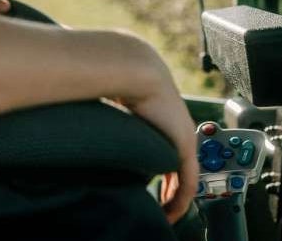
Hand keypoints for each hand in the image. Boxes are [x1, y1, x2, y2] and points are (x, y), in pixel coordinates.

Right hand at [123, 80, 199, 221]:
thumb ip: (111, 117)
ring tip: (166, 213)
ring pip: (186, 178)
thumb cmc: (121, 81)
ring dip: (176, 198)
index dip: (164, 175)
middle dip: (171, 191)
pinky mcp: (184, 145)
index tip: (156, 191)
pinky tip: (172, 211)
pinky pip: (188, 181)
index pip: (168, 156)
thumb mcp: (116, 105)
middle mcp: (176, 130)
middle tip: (162, 207)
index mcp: (162, 121)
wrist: (135, 69)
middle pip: (180, 170)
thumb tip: (93, 120)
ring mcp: (182, 137)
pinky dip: (181, 199)